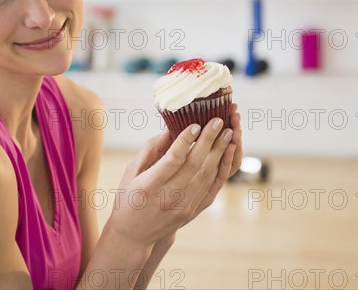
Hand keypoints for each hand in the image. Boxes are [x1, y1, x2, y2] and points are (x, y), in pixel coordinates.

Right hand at [107, 117, 236, 248]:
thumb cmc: (129, 198)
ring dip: (219, 152)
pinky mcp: (193, 211)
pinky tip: (228, 153)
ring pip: (206, 175)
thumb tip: (170, 128)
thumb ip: (150, 149)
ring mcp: (183, 206)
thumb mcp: (131, 172)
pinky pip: (212, 188)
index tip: (195, 124)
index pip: (172, 160)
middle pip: (194, 165)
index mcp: (149, 186)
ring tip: (227, 132)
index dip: (185, 141)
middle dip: (208, 140)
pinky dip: (222, 169)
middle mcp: (168, 197)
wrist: (134, 235)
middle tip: (218, 121)